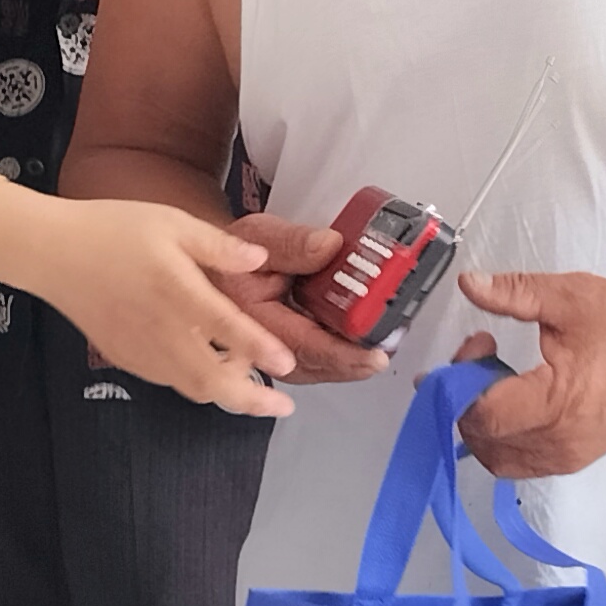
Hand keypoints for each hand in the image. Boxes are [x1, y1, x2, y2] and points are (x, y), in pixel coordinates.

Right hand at [0, 183, 294, 417]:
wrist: (51, 253)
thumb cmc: (111, 230)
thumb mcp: (170, 222)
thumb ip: (217, 246)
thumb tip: (259, 261)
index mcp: (174, 291)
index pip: (227, 330)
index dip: (260, 350)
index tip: (288, 365)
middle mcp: (159, 330)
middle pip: (211, 382)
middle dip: (251, 400)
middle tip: (282, 405)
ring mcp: (140, 350)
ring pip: (192, 388)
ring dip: (226, 392)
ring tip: (250, 381)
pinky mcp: (125, 357)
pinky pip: (169, 380)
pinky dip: (196, 382)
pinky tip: (210, 366)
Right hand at [222, 212, 392, 384]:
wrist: (218, 265)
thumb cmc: (235, 255)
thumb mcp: (259, 236)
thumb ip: (293, 243)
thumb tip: (330, 246)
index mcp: (251, 321)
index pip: (302, 345)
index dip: (343, 354)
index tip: (374, 355)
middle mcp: (260, 347)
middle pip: (315, 366)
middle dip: (355, 362)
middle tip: (387, 349)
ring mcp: (271, 355)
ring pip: (317, 369)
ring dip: (351, 361)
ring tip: (381, 345)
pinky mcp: (282, 353)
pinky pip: (315, 362)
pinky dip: (340, 354)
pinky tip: (361, 342)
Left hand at [452, 268, 605, 476]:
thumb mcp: (571, 298)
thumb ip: (515, 292)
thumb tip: (470, 285)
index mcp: (555, 403)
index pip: (482, 414)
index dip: (462, 380)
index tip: (476, 345)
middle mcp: (559, 440)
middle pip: (481, 439)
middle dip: (466, 398)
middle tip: (481, 357)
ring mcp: (567, 456)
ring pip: (496, 458)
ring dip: (482, 422)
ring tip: (497, 379)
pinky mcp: (574, 459)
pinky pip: (520, 461)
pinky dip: (503, 437)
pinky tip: (514, 399)